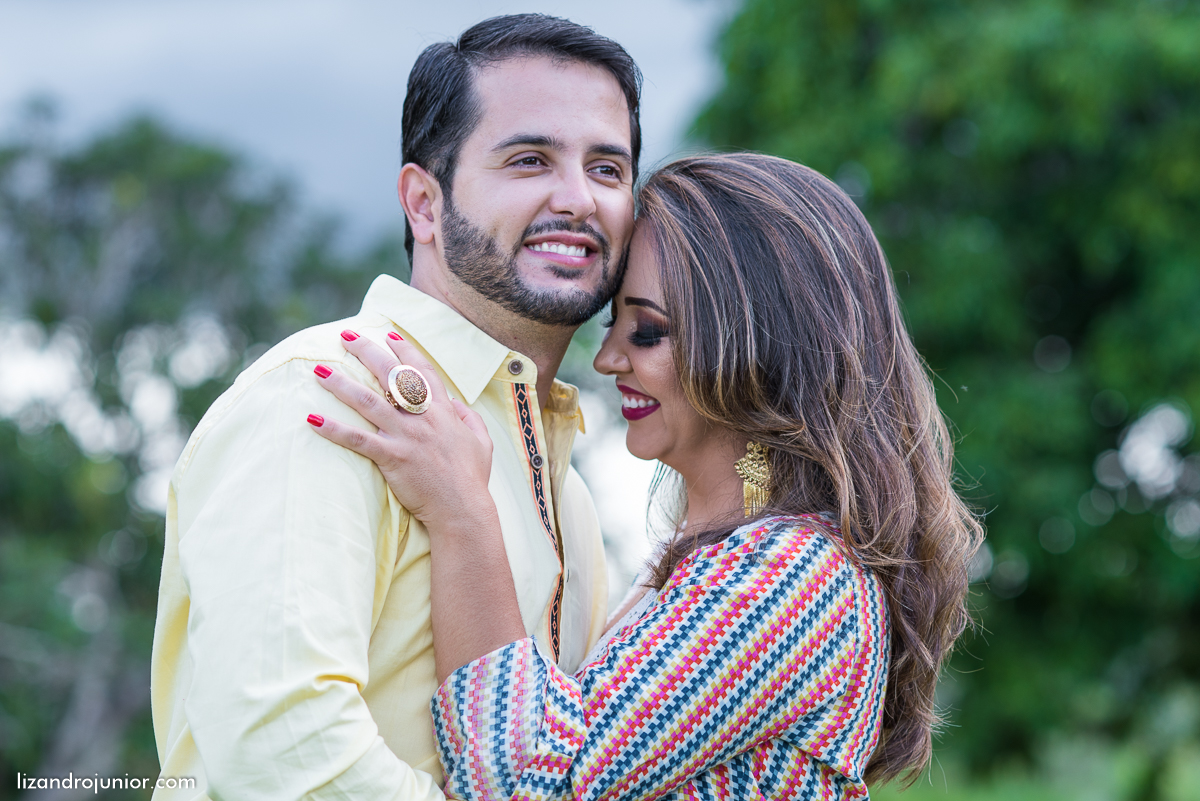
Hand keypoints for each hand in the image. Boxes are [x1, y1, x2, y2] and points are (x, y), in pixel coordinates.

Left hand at [307, 330, 493, 527]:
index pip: (421, 370)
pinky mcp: (392, 457)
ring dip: (341, 384)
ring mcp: (406, 436)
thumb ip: (469, 419)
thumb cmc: (472, 478)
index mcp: (443, 411)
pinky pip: (357, 439)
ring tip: (320, 370)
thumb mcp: (482, 442)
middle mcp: (422, 417)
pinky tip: (313, 419)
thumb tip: (457, 405)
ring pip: (368, 401)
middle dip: (366, 351)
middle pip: (390, 375)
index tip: (388, 333)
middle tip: (345, 336)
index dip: (404, 349)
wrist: (463, 509)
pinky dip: (334, 429)